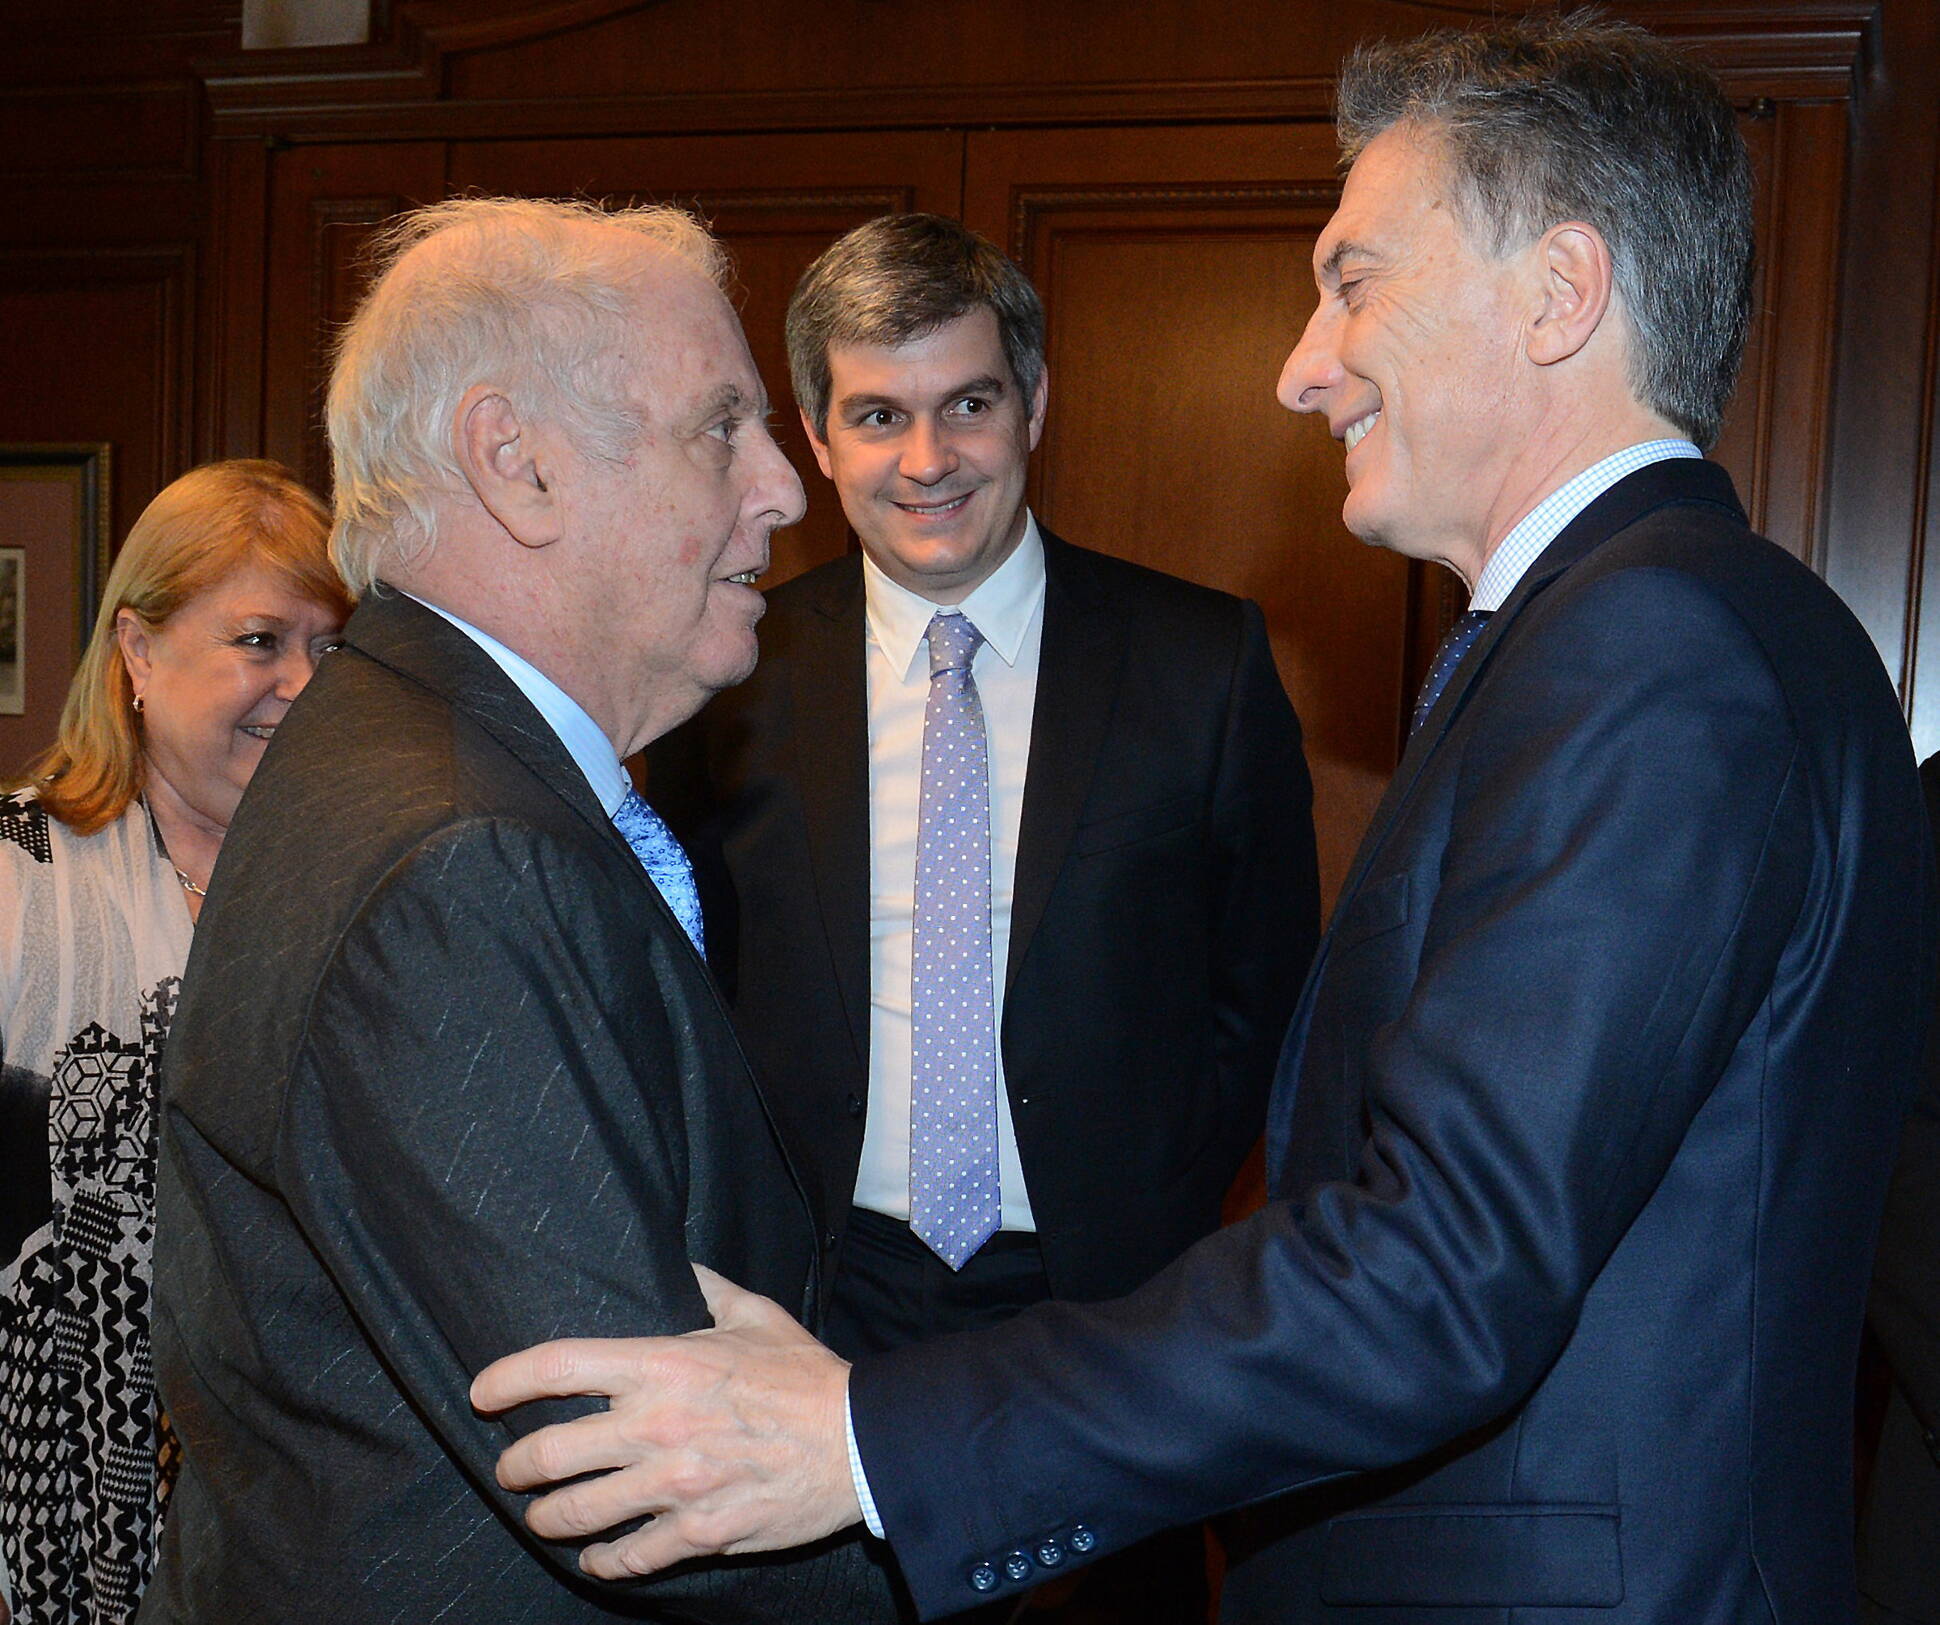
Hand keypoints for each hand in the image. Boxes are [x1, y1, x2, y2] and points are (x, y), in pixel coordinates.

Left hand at [469, 1263, 862, 1577]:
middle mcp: (657, 1425)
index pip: (558, 1366)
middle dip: (515, 1465)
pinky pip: (626, 1558)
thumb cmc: (806, 1375)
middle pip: (547, 1453)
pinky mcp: (697, 1533)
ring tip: (542, 1515)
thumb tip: (677, 1264)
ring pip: (574, 1514)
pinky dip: (603, 1561)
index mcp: (665, 1364)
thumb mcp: (755, 1314)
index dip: (506, 1378)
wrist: (860, 1441)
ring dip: (546, 1517)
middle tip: (510, 1467)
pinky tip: (598, 1557)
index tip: (482, 1391)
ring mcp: (674, 1486)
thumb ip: (706, 1288)